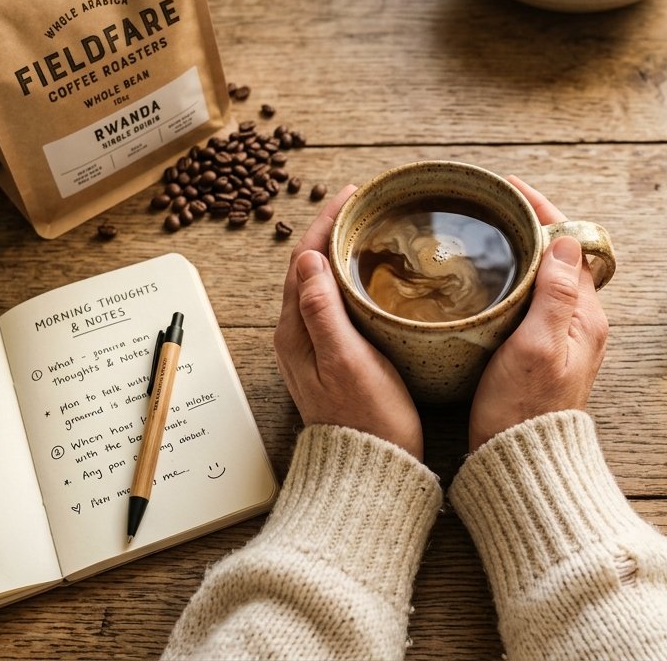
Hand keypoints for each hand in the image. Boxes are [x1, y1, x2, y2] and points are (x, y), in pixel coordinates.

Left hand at [272, 185, 423, 459]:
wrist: (369, 472)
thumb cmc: (366, 421)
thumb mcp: (346, 361)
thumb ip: (324, 311)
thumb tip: (307, 260)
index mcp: (295, 330)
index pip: (303, 259)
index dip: (326, 221)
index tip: (352, 194)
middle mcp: (296, 335)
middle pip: (308, 267)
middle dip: (332, 230)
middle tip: (366, 204)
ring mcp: (312, 349)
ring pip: (320, 285)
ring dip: (339, 254)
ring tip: (369, 229)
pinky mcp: (332, 360)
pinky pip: (333, 305)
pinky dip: (349, 281)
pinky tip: (371, 278)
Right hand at [468, 177, 609, 451]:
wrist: (521, 464)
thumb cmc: (524, 412)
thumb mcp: (537, 347)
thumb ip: (555, 293)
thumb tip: (565, 240)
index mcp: (585, 317)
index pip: (570, 244)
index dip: (541, 211)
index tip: (509, 190)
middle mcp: (579, 324)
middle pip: (558, 256)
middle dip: (530, 225)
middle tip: (492, 205)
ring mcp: (561, 340)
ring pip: (544, 278)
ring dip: (521, 251)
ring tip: (488, 231)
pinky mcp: (541, 355)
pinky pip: (532, 301)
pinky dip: (514, 279)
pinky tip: (488, 280)